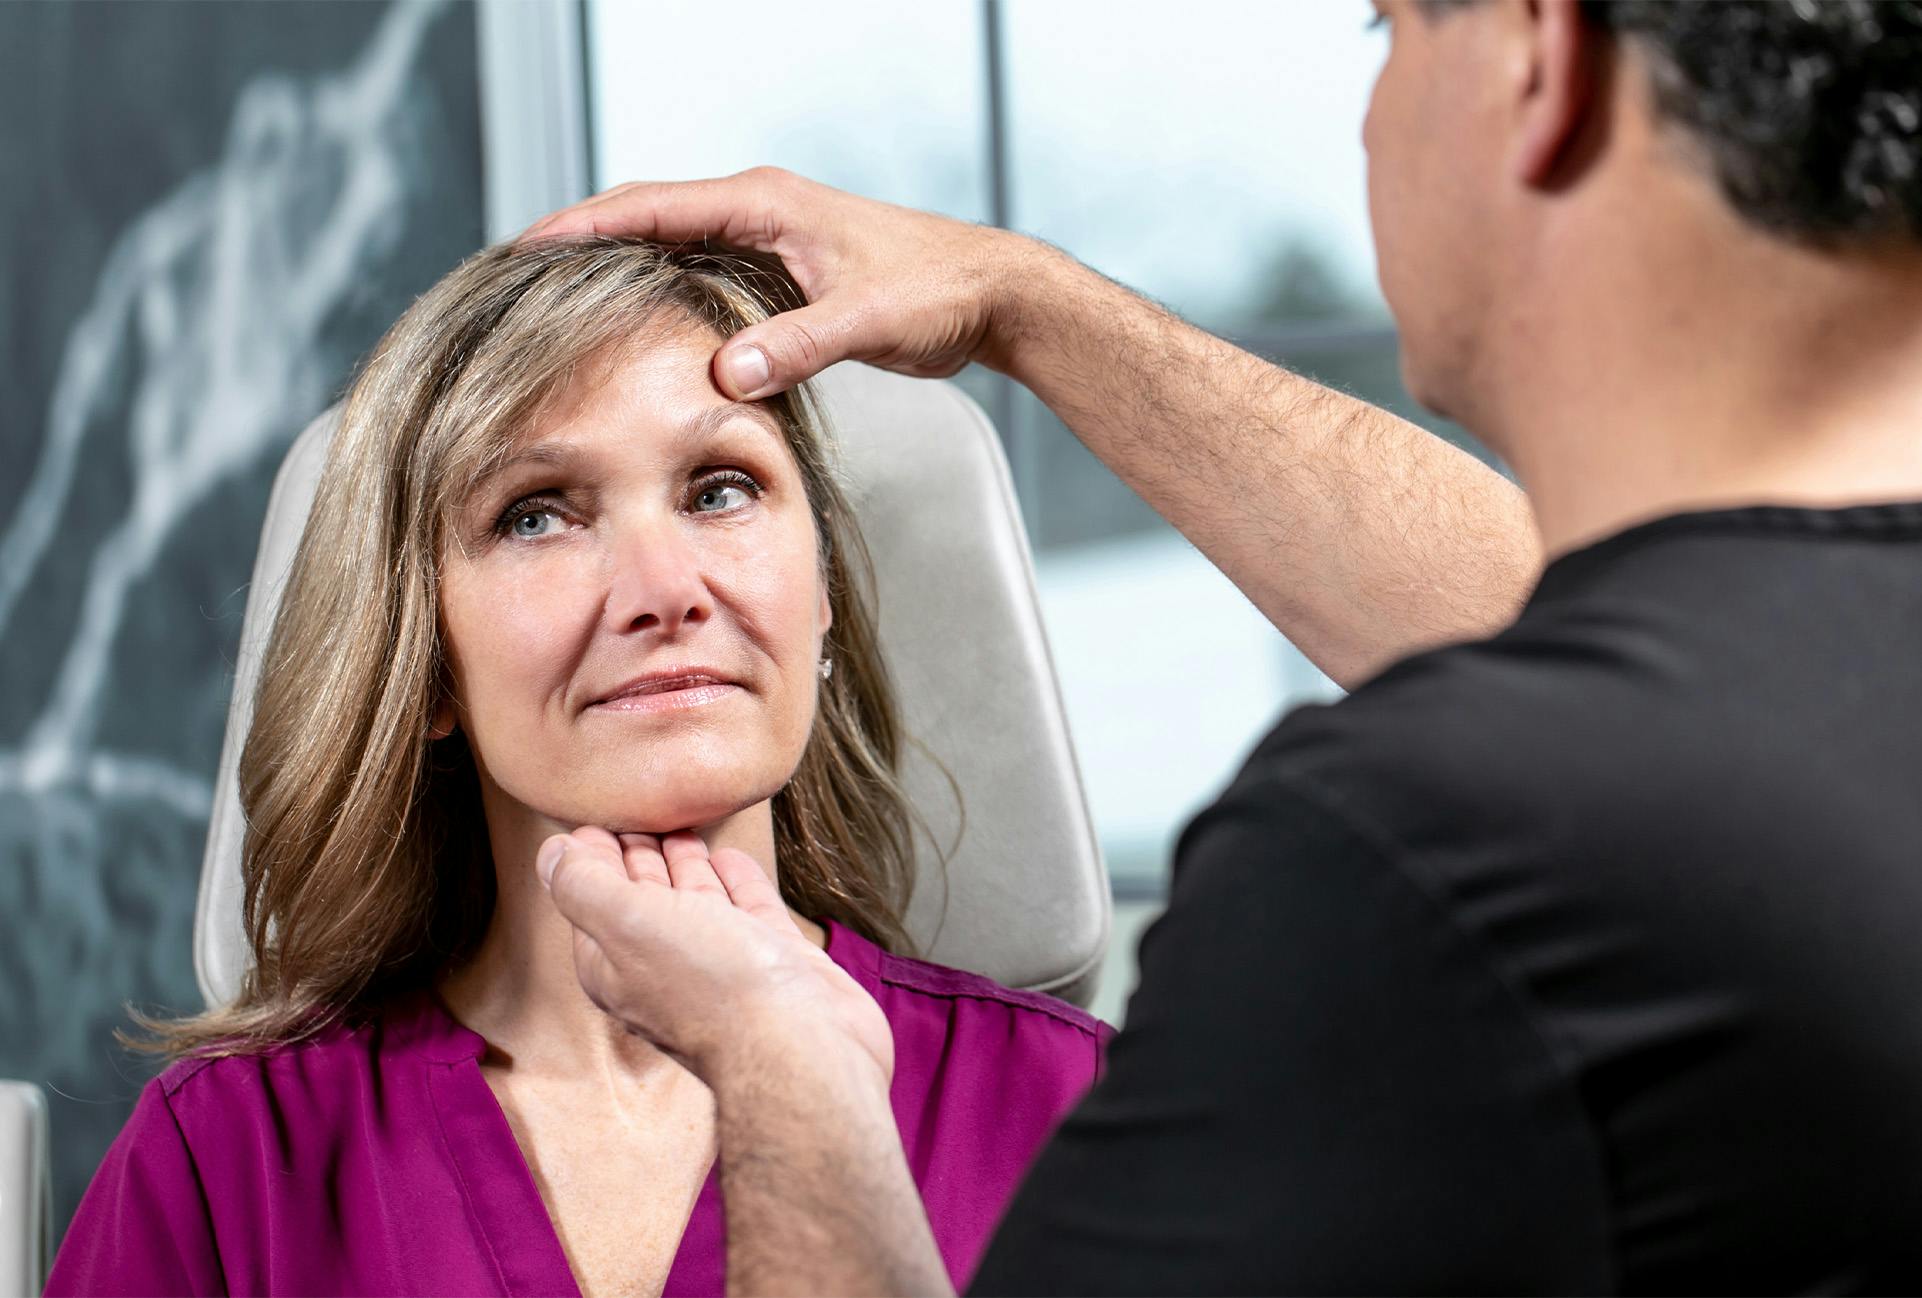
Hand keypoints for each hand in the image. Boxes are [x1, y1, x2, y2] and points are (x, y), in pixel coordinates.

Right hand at [519, 167, 1049, 399]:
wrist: (986, 294)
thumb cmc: (934, 292)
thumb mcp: (864, 321)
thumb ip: (796, 345)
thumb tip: (726, 374)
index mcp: (764, 203)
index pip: (650, 206)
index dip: (583, 226)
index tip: (525, 248)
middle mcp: (759, 210)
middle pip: (645, 217)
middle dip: (581, 241)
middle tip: (517, 276)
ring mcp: (769, 237)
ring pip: (671, 245)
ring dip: (617, 266)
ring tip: (556, 301)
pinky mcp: (783, 271)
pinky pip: (702, 272)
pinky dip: (661, 291)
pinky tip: (638, 327)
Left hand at [536, 826, 893, 1087]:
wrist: (802, 1043)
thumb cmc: (712, 986)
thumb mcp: (629, 923)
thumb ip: (585, 886)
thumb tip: (550, 854)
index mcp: (616, 967)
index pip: (590, 902)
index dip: (589, 860)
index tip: (595, 818)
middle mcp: (664, 969)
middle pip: (641, 901)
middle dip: (635, 857)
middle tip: (636, 812)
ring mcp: (721, 965)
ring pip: (694, 903)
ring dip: (684, 865)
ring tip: (681, 824)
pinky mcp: (770, 960)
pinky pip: (746, 910)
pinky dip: (736, 881)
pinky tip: (731, 856)